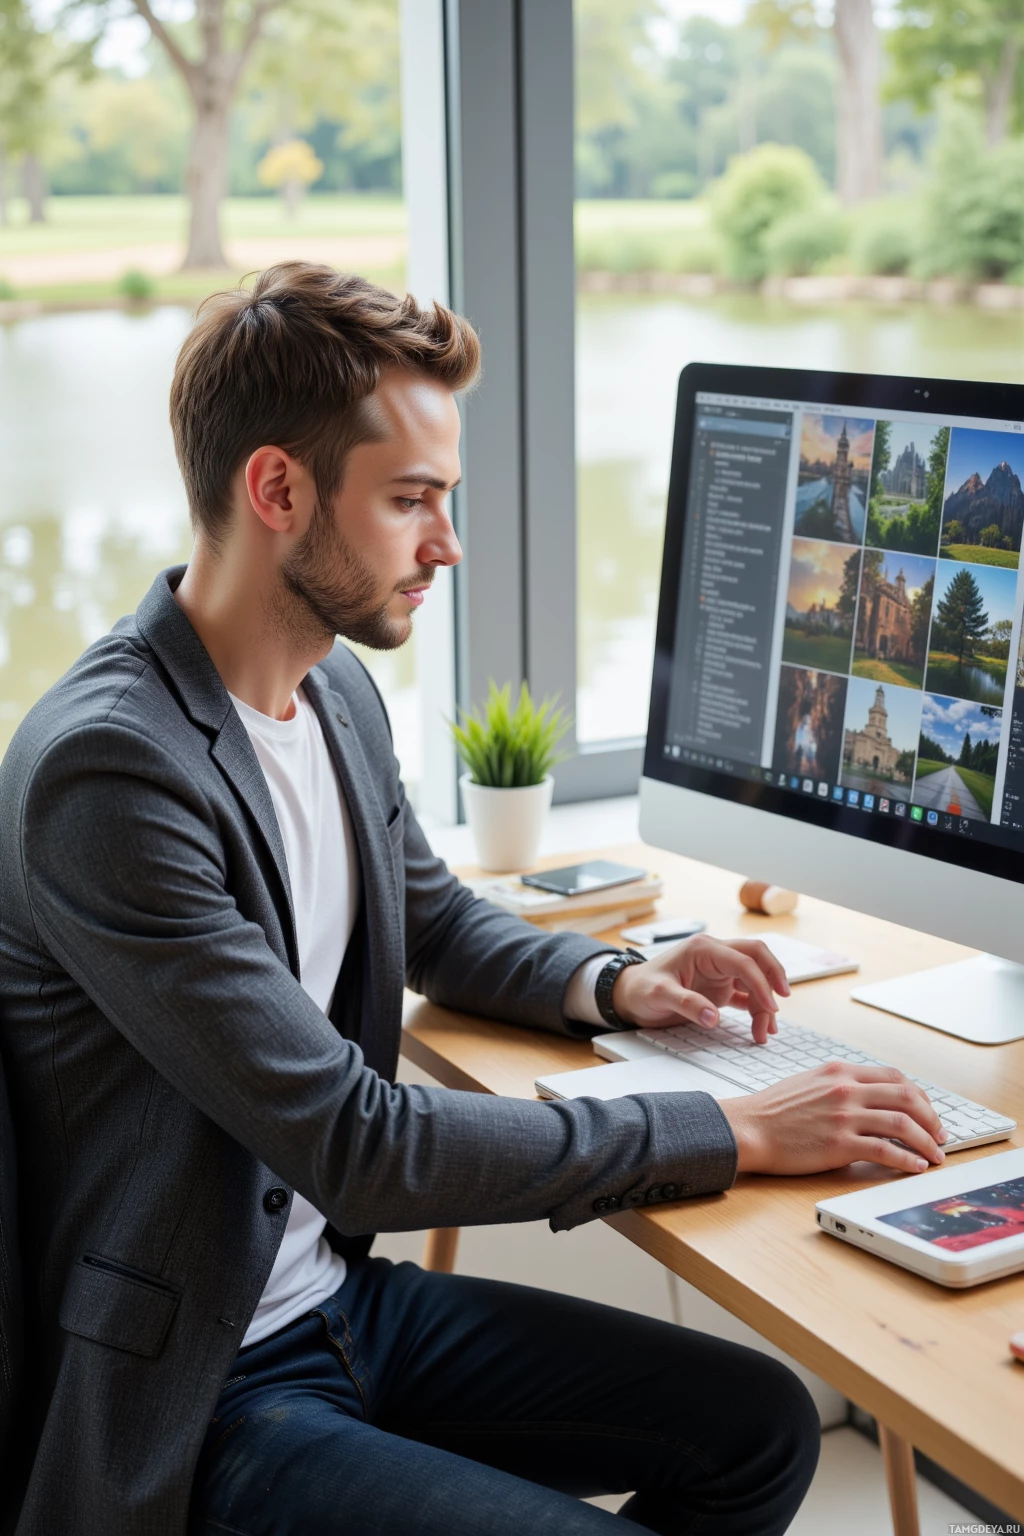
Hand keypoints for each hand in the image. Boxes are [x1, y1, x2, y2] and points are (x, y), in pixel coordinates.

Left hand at [611, 934, 789, 1043]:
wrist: (629, 995)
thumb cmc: (641, 989)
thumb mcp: (658, 995)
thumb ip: (685, 1004)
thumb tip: (712, 1017)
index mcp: (703, 949)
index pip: (742, 960)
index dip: (761, 982)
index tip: (770, 1006)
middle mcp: (715, 955)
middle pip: (757, 957)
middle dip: (773, 978)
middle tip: (780, 1004)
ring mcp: (720, 971)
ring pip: (755, 979)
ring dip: (764, 1002)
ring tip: (764, 1032)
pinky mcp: (720, 987)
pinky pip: (746, 994)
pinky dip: (756, 1009)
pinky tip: (761, 1027)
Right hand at [719, 1063, 947, 1175]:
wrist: (748, 1128)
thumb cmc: (773, 1110)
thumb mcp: (809, 1082)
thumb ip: (840, 1085)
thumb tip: (869, 1099)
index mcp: (840, 1071)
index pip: (894, 1077)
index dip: (919, 1096)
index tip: (927, 1112)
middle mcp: (846, 1089)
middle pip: (907, 1097)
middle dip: (931, 1118)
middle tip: (939, 1135)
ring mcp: (844, 1116)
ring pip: (903, 1123)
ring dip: (927, 1141)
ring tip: (935, 1155)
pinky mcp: (840, 1144)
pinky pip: (886, 1151)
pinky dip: (908, 1160)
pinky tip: (916, 1166)